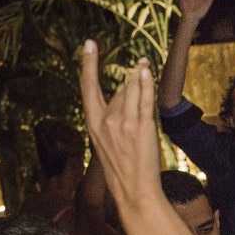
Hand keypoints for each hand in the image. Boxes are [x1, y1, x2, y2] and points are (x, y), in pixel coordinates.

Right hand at [80, 44, 158, 207]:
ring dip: (140, 77)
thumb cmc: (122, 168)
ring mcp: (123, 123)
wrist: (134, 190)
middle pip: (119, 89)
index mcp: (92, 123)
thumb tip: (125, 97)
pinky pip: (144, 99)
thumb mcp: (107, 142)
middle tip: (142, 63)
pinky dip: (146, 84)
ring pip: (132, 91)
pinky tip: (146, 71)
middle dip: (131, 79)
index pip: (87, 86)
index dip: (88, 63)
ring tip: (146, 65)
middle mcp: (105, 120)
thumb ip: (112, 119)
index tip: (89, 44)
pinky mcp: (140, 127)